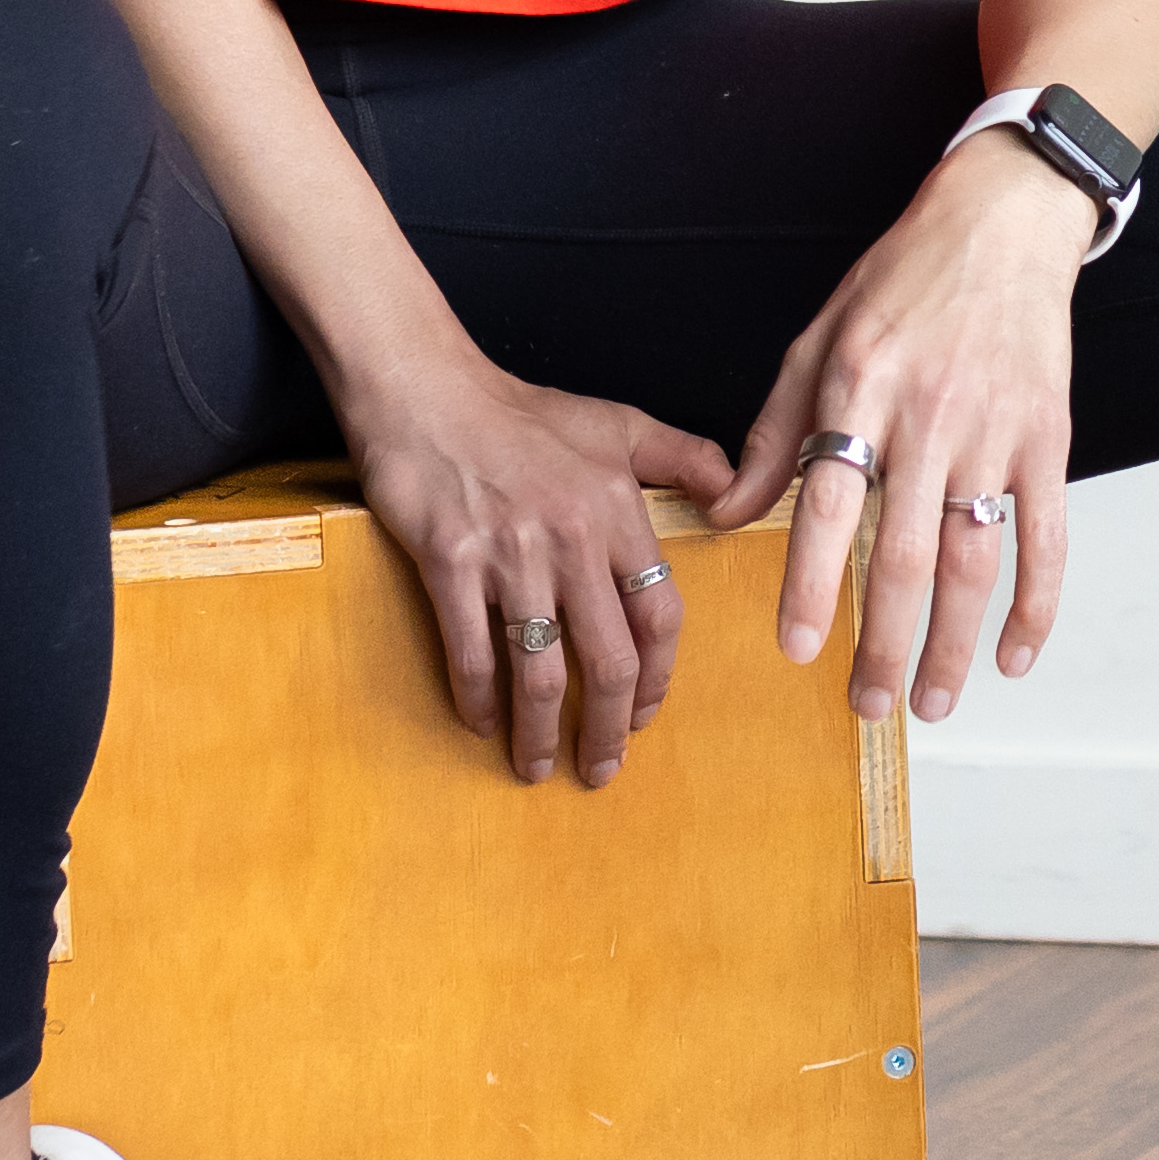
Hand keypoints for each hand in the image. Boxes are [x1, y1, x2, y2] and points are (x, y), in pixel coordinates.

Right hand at [342, 355, 739, 787]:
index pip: (658, 617)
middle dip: (607, 730)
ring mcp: (509, 556)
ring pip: (539, 671)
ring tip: (537, 767)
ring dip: (541, 733)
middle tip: (601, 770)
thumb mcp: (615, 423)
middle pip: (606, 661)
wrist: (425, 389)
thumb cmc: (519, 412)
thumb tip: (734, 491)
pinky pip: (471, 652)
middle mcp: (571, 541)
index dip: (657, 680)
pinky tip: (481, 723)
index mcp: (616, 513)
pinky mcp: (449, 564)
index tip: (644, 716)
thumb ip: (683, 457)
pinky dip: (478, 699)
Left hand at [708, 138, 1091, 725]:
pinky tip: (1012, 656)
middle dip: (886, 643)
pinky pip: (1046, 537)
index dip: (814, 582)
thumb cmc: (900, 282)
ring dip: (954, 643)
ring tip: (931, 701)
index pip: (829, 504)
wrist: (1001, 223)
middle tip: (867, 704)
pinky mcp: (1049, 438)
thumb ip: (772, 434)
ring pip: (976, 561)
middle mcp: (929, 416)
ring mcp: (995, 431)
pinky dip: (1036, 604)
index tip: (798, 649)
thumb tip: (724, 514)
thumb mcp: (817, 342)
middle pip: (906, 553)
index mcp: (860, 390)